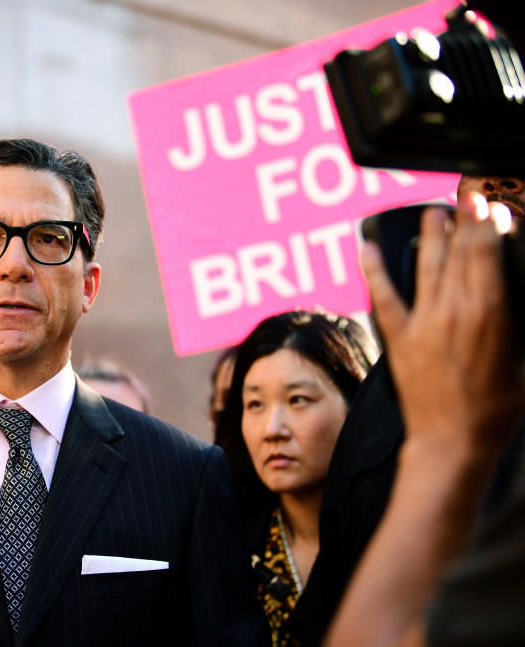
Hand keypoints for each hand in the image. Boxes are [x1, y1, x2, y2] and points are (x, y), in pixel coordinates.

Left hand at [361, 192, 524, 455]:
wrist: (452, 442)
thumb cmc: (495, 407)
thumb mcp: (522, 357)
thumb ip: (515, 318)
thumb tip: (508, 288)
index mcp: (492, 314)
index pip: (486, 252)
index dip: (485, 221)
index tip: (486, 199)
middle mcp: (455, 311)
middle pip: (458, 252)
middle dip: (462, 216)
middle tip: (465, 189)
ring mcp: (423, 323)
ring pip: (425, 265)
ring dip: (429, 234)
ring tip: (433, 211)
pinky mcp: (398, 338)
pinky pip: (383, 296)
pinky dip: (373, 269)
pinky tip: (367, 246)